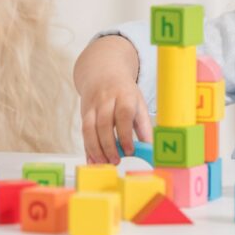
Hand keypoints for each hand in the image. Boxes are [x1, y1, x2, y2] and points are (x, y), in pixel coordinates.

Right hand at [74, 36, 152, 164]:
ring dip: (95, 149)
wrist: (102, 71)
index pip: (124, 114)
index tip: (129, 151)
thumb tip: (151, 150)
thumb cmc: (124, 92)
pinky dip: (87, 148)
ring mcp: (92, 105)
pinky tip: (92, 160)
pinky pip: (83, 132)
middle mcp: (106, 99)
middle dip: (109, 145)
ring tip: (104, 163)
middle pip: (104, 123)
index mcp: (124, 95)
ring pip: (89, 128)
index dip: (125, 134)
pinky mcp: (83, 112)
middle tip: (116, 161)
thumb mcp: (138, 103)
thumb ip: (144, 126)